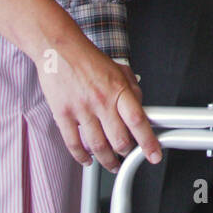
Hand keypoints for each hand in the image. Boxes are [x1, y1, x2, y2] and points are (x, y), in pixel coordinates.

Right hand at [35, 38, 161, 170]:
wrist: (59, 49)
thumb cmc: (88, 59)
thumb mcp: (120, 70)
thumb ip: (133, 90)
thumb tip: (142, 110)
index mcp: (118, 90)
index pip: (138, 121)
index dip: (148, 142)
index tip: (154, 155)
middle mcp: (101, 101)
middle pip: (119, 140)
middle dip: (126, 153)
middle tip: (128, 155)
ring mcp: (81, 109)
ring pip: (98, 147)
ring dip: (107, 161)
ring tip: (111, 164)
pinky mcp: (63, 114)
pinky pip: (73, 144)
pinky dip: (82, 158)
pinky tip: (87, 160)